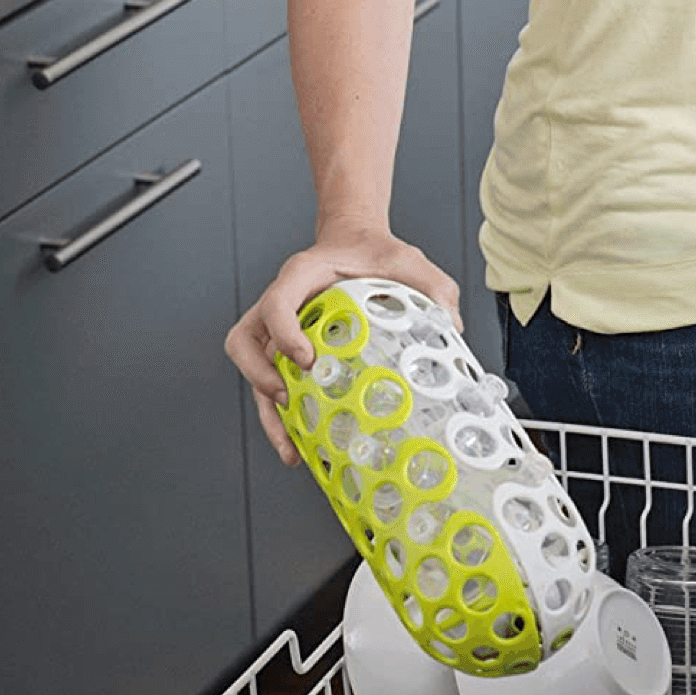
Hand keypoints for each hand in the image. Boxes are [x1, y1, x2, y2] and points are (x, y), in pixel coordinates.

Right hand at [223, 236, 461, 467]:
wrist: (358, 246)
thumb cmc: (379, 253)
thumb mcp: (411, 262)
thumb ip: (433, 288)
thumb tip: (451, 328)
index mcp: (301, 275)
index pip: (276, 303)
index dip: (284, 333)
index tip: (306, 360)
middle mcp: (280, 302)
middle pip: (244, 341)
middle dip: (259, 376)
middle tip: (286, 400)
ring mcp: (278, 329)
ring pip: (251, 369)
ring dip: (264, 410)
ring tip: (290, 448)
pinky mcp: (287, 349)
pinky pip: (271, 383)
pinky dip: (281, 416)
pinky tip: (303, 446)